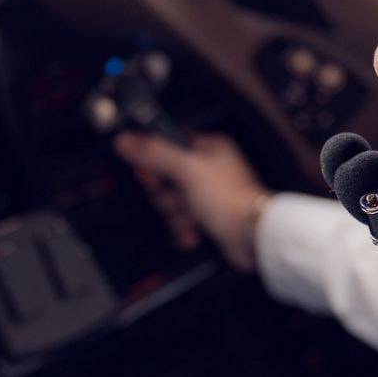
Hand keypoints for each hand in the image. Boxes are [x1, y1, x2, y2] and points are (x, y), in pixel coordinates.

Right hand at [114, 130, 272, 271]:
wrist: (250, 236)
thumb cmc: (230, 200)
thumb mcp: (186, 169)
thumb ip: (154, 153)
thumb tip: (127, 140)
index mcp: (208, 148)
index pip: (167, 147)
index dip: (155, 164)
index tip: (154, 176)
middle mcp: (209, 169)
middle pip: (166, 179)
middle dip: (168, 197)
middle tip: (180, 199)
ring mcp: (208, 195)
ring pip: (172, 203)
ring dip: (176, 215)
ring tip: (190, 218)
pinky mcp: (208, 217)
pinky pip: (182, 221)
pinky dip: (184, 229)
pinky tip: (193, 232)